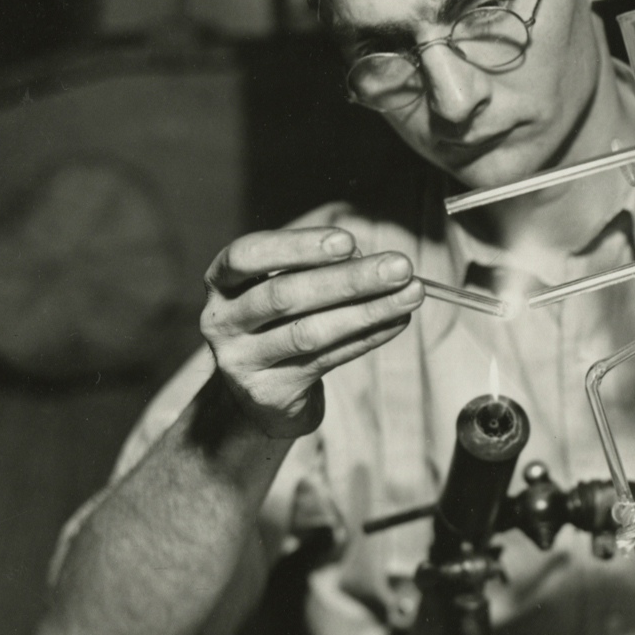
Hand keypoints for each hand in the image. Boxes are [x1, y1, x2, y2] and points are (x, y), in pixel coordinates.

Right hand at [199, 227, 423, 436]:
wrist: (260, 393)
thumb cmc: (280, 323)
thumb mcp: (287, 287)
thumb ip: (316, 270)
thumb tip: (367, 260)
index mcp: (222, 283)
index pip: (246, 256)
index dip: (296, 246)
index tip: (347, 241)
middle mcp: (222, 321)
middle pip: (284, 295)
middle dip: (348, 279)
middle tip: (399, 267)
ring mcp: (241, 360)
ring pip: (309, 332)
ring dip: (368, 310)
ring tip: (411, 294)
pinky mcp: (269, 391)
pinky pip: (328, 359)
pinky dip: (368, 337)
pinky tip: (398, 320)